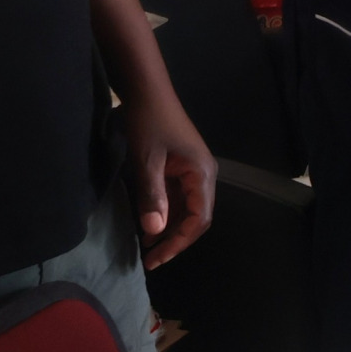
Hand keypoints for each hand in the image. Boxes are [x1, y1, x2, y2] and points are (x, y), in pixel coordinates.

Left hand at [123, 91, 217, 268]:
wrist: (147, 91)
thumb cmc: (148, 122)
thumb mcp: (147, 160)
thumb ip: (153, 196)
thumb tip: (154, 232)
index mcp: (202, 174)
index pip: (199, 219)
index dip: (179, 242)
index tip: (157, 258)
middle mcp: (203, 175)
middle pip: (196, 217)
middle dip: (175, 240)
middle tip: (150, 260)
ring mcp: (193, 171)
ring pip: (187, 210)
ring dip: (169, 230)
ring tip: (147, 249)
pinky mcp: (181, 168)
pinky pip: (178, 198)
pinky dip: (165, 215)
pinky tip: (148, 225)